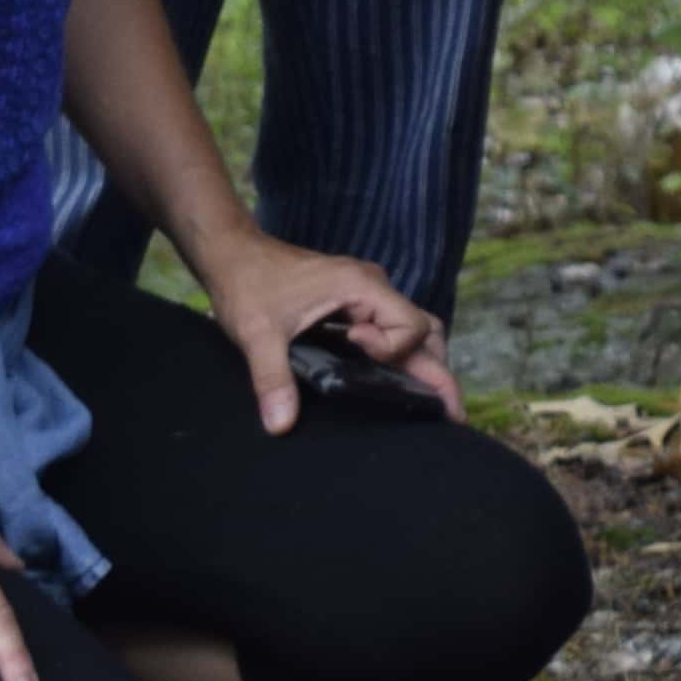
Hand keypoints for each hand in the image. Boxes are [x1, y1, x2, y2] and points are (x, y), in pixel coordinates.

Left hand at [197, 231, 464, 430]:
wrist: (233, 255)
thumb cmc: (248, 285)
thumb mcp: (257, 334)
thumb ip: (273, 378)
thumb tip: (281, 425)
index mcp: (362, 287)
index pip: (411, 325)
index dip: (393, 349)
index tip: (356, 350)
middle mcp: (373, 288)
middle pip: (427, 328)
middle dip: (436, 369)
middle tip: (447, 412)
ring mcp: (366, 295)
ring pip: (413, 328)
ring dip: (422, 362)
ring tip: (428, 401)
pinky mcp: (353, 303)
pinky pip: (391, 328)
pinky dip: (401, 354)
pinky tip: (394, 380)